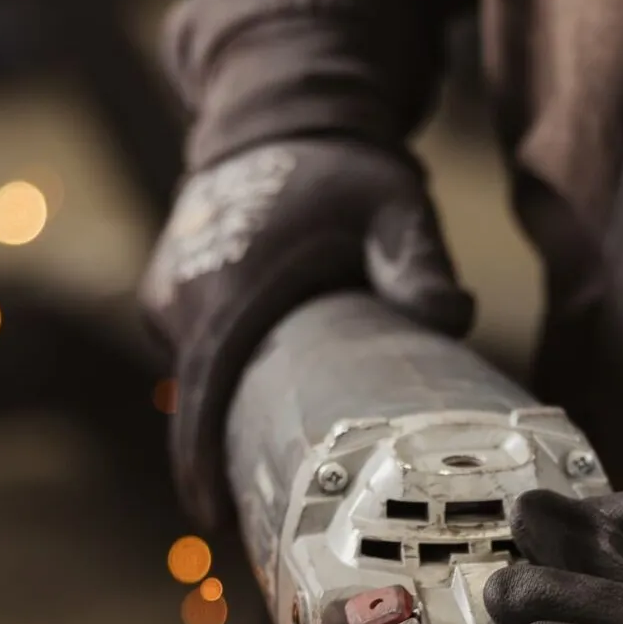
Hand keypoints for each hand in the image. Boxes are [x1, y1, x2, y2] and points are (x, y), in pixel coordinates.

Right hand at [142, 137, 473, 526]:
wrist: (280, 109)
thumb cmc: (340, 165)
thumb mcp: (395, 206)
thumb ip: (421, 261)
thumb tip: (453, 316)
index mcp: (231, 287)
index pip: (206, 390)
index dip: (202, 459)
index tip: (212, 514)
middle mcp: (185, 293)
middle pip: (204, 396)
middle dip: (235, 448)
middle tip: (287, 502)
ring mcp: (170, 290)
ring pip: (201, 374)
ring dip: (235, 405)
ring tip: (288, 445)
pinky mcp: (170, 287)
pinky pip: (195, 348)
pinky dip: (227, 371)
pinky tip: (274, 386)